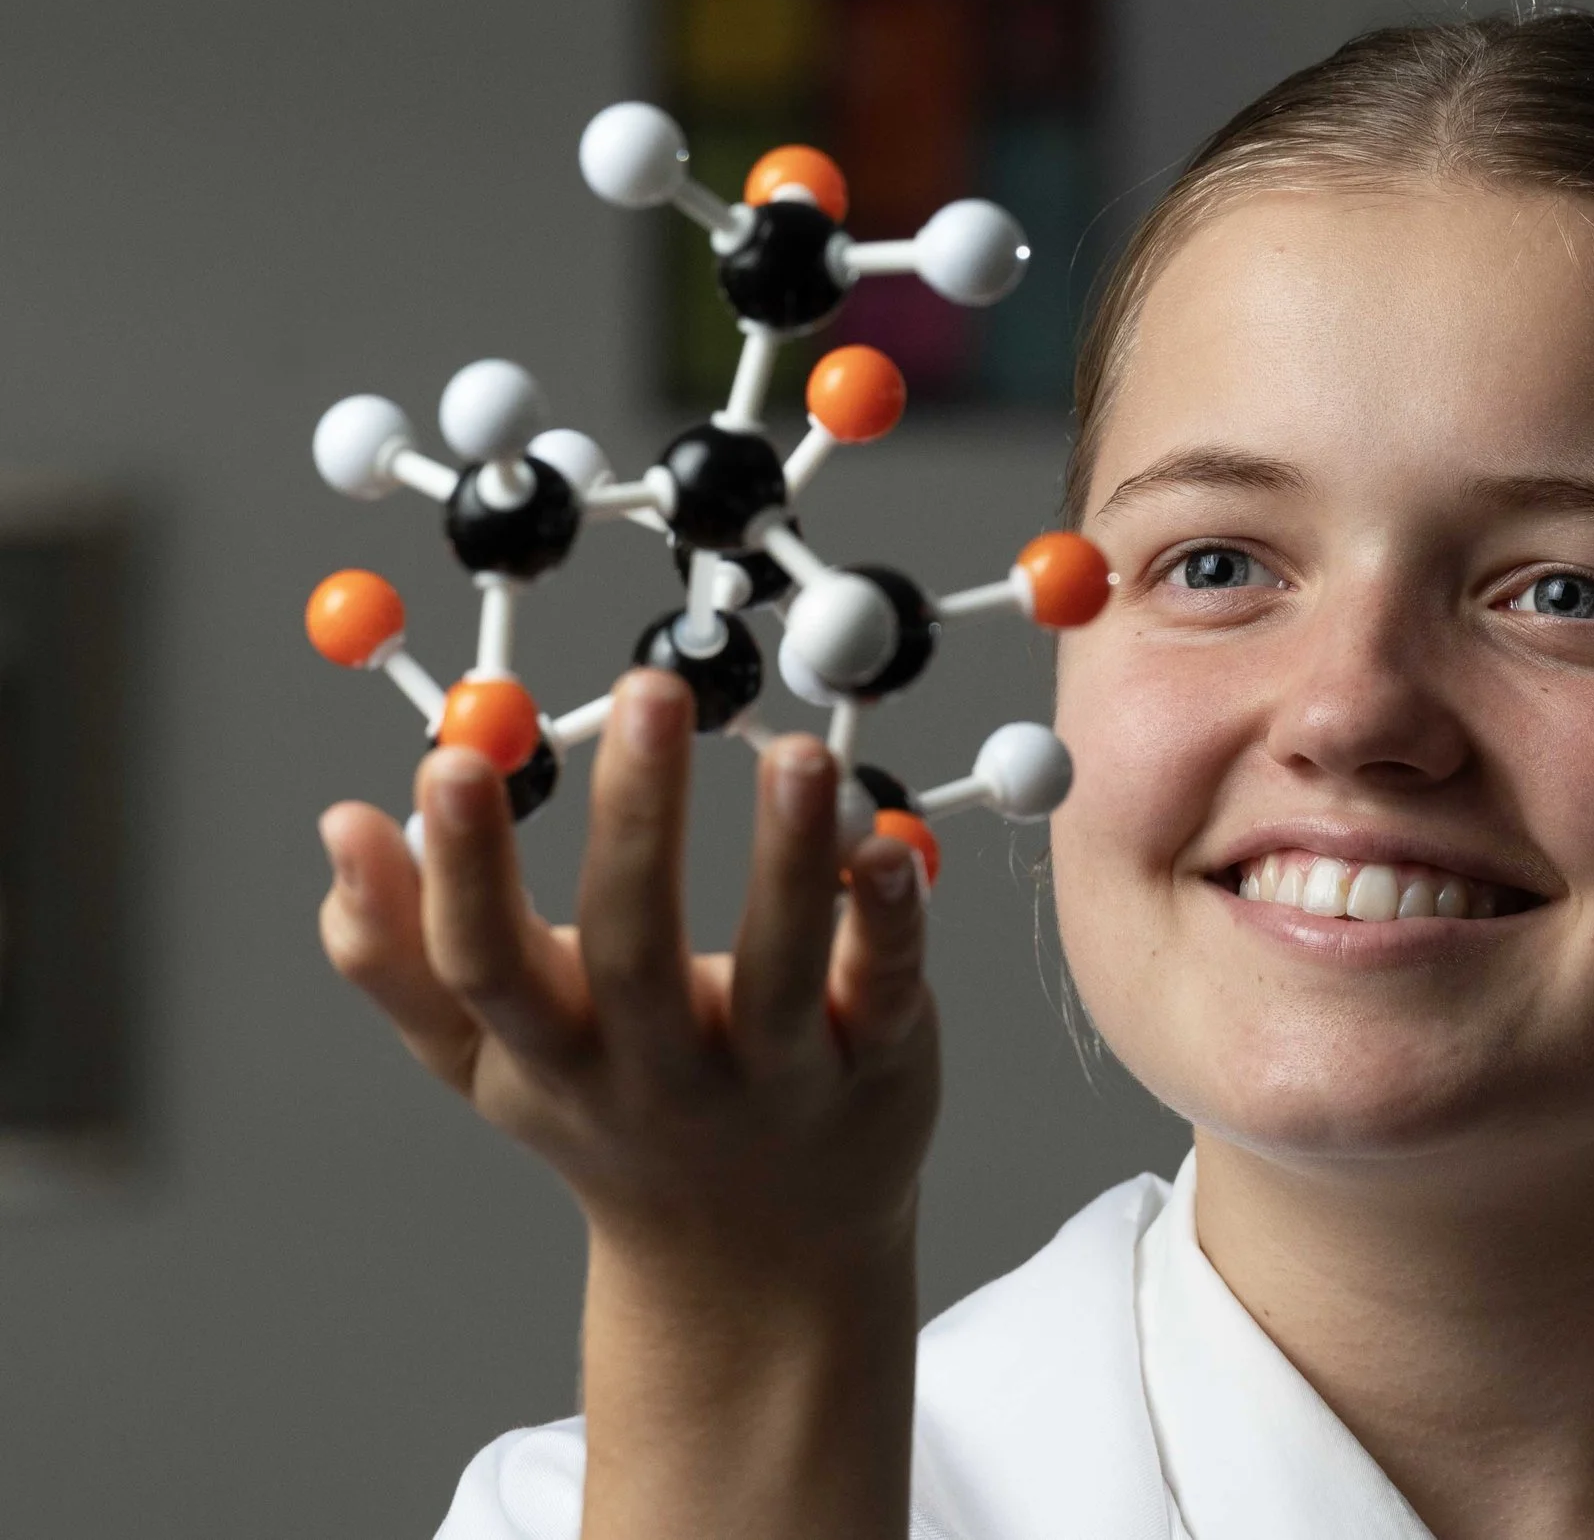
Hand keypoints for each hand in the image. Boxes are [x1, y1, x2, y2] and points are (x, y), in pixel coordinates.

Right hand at [318, 669, 935, 1535]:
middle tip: (647, 691)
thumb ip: (401, 955)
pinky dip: (892, 921)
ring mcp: (777, 1077)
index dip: (462, 874)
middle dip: (636, 822)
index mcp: (551, 1056)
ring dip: (785, 862)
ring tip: (793, 753)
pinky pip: (889, 990)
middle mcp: (660, 1073)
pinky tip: (889, 846)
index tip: (453, 762)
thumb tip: (340, 826)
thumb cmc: (612, 1116)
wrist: (756, 1262)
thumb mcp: (490, 1061)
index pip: (485, 966)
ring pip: (780, 971)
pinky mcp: (880, 1064)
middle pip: (636, 951)